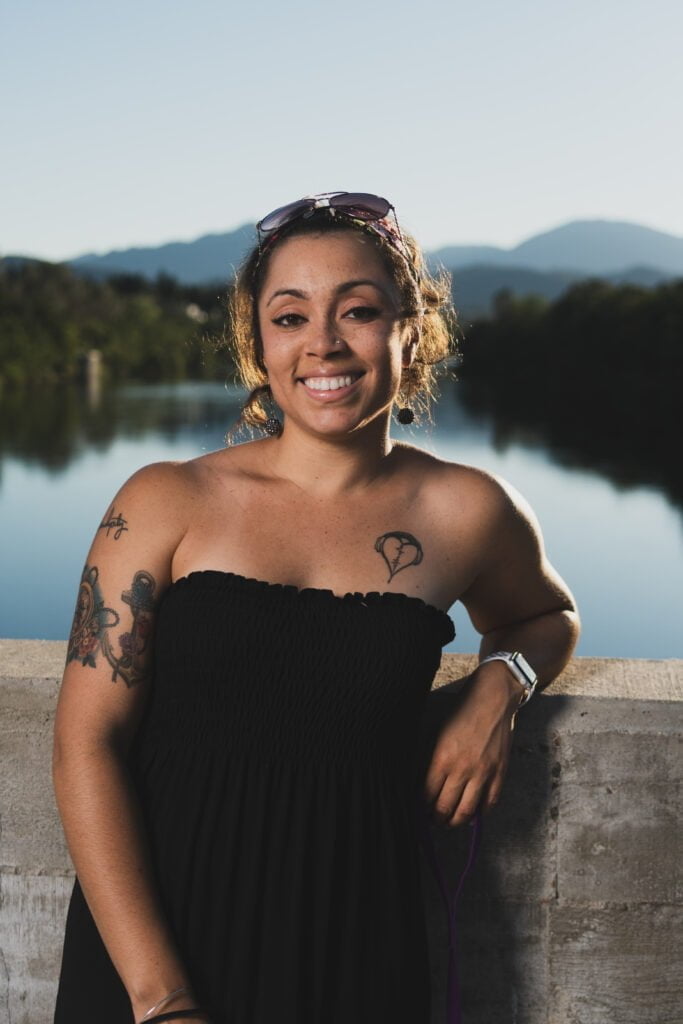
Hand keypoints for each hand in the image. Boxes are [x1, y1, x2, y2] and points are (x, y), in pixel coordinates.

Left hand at [423, 663, 520, 826]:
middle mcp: (462, 769)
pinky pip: (490, 803)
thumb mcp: (434, 731)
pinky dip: (480, 813)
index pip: (426, 795)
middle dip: (435, 819)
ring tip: (449, 821)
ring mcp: (483, 773)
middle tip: (432, 820)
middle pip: (445, 808)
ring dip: (455, 821)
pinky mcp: (500, 773)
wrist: (492, 699)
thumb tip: (418, 781)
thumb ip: (426, 757)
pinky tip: (472, 812)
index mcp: (442, 758)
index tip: (418, 810)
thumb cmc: (459, 711)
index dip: (420, 808)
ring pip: (467, 811)